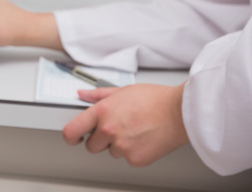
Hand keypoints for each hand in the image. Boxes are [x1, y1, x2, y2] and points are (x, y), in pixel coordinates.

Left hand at [63, 84, 189, 167]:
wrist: (180, 113)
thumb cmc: (156, 99)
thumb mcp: (122, 91)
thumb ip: (99, 95)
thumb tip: (82, 94)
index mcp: (102, 112)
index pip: (73, 130)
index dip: (70, 136)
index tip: (73, 137)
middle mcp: (109, 130)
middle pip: (92, 146)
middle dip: (99, 140)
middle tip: (115, 130)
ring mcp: (122, 146)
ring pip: (111, 152)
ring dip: (118, 145)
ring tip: (135, 131)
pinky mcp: (136, 159)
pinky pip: (128, 158)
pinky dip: (133, 152)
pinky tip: (143, 139)